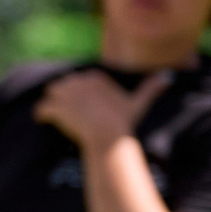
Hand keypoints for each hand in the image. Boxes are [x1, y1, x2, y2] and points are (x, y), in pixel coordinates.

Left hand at [34, 70, 167, 150]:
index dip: (80, 93)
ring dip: (52, 103)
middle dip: (65, 97)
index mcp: (95, 77)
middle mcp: (78, 80)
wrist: (108, 135)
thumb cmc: (124, 121)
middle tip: (70, 114)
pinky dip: (41, 114)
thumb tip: (169, 76)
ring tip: (56, 115)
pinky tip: (44, 121)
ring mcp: (65, 93)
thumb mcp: (138, 103)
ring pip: (52, 93)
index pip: (81, 80)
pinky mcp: (55, 107)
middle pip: (65, 85)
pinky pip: (41, 108)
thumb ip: (151, 88)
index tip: (85, 107)